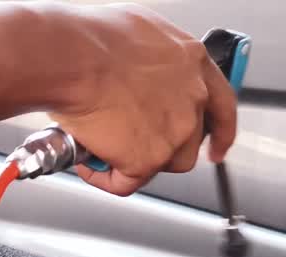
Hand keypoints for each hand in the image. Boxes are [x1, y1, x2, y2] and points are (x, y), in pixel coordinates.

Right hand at [51, 4, 237, 196]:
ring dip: (136, 163)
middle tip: (134, 145)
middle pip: (190, 140)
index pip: (222, 105)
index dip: (219, 131)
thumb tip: (132, 71)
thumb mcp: (139, 30)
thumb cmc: (93, 40)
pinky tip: (87, 163)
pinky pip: (125, 183)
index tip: (216, 148)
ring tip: (105, 151)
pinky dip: (104, 178)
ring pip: (163, 164)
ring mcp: (175, 132)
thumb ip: (150, 58)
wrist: (77, 60)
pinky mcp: (147, 159)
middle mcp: (192, 99)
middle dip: (164, 147)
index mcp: (194, 64)